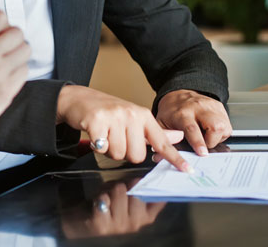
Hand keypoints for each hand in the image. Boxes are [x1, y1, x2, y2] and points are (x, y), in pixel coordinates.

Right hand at [0, 10, 29, 140]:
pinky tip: (5, 78)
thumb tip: (1, 26)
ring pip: (25, 50)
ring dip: (18, 55)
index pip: (0, 17)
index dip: (2, 24)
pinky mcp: (7, 88)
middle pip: (17, 32)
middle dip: (13, 39)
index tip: (1, 31)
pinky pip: (25, 70)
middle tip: (7, 48)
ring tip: (6, 64)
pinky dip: (18, 73)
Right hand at [57, 85, 190, 171]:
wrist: (80, 98)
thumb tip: (178, 136)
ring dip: (109, 150)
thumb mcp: (135, 118)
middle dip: (124, 153)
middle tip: (115, 138)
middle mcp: (131, 114)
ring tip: (105, 135)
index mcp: (143, 116)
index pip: (161, 141)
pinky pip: (102, 148)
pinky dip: (97, 146)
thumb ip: (155, 132)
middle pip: (136, 155)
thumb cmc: (109, 112)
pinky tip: (95, 134)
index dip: (174, 157)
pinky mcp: (97, 120)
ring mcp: (114, 117)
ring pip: (118, 154)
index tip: (187, 169)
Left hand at [61, 179, 164, 238]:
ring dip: (110, 189)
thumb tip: (146, 175)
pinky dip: (99, 196)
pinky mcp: (102, 226)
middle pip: (137, 192)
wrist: (82, 223)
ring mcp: (119, 227)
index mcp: (145, 217)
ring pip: (120, 192)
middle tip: (117, 189)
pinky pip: (104, 199)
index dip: (154, 185)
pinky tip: (97, 203)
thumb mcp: (126, 197)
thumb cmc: (107, 206)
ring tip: (106, 196)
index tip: (148, 178)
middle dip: (126, 185)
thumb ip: (137, 189)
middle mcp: (135, 224)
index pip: (159, 199)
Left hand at [156, 89, 231, 155]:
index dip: (198, 142)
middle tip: (204, 145)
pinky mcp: (219, 106)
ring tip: (206, 136)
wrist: (177, 95)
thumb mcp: (161, 124)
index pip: (192, 129)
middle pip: (215, 126)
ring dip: (217, 137)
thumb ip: (164, 139)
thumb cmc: (170, 112)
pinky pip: (227, 125)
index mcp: (182, 114)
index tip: (202, 153)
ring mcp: (210, 106)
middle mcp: (198, 108)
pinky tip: (211, 130)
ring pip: (224, 126)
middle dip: (213, 141)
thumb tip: (162, 156)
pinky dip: (221, 132)